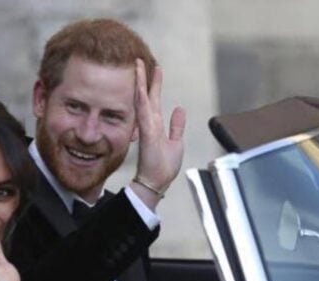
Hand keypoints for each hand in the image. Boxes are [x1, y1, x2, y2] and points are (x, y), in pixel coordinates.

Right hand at [133, 58, 185, 207]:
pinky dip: (141, 98)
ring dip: (140, 82)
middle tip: (141, 60)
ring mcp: (147, 127)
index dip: (154, 84)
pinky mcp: (147, 133)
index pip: (154, 100)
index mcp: (156, 125)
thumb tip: (180, 109)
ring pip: (142, 99)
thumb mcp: (176, 142)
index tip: (155, 69)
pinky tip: (140, 86)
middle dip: (144, 77)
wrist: (156, 181)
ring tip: (138, 66)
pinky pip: (143, 112)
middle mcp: (149, 123)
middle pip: (146, 95)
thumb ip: (176, 126)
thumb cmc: (164, 166)